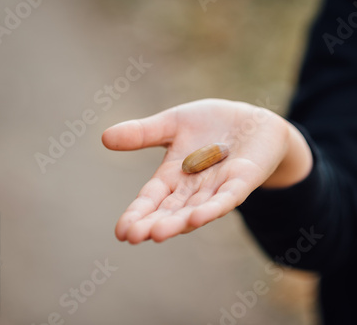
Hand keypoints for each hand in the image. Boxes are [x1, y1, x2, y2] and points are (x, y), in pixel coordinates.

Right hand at [102, 99, 311, 243]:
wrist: (252, 120)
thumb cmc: (211, 124)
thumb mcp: (173, 123)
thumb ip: (144, 133)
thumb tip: (104, 138)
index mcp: (174, 176)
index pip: (152, 199)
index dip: (137, 214)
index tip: (120, 232)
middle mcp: (194, 188)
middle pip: (171, 210)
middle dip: (153, 223)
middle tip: (133, 237)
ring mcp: (218, 187)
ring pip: (196, 209)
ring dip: (178, 221)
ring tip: (158, 234)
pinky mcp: (243, 180)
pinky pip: (227, 197)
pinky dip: (213, 207)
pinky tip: (198, 217)